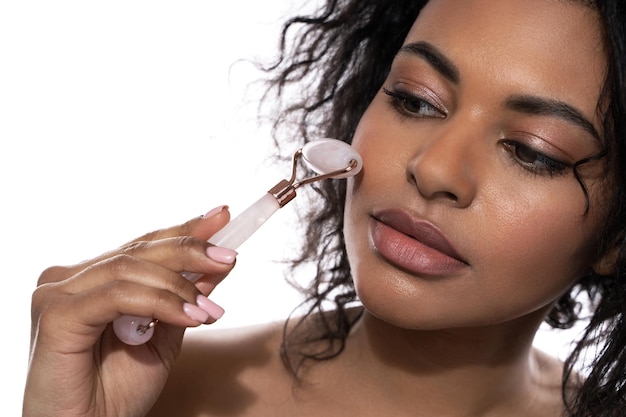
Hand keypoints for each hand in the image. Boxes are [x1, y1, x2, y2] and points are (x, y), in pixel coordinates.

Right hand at [23, 207, 234, 416]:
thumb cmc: (118, 391)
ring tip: (211, 311)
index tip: (224, 216)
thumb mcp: (166, 335)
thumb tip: (220, 263)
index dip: (185, 229)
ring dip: (180, 286)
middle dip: (191, 250)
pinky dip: (159, 303)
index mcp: (94, 279)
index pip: (144, 244)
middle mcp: (71, 278)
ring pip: (130, 268)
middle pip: (139, 249)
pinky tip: (190, 318)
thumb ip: (185, 297)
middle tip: (229, 257)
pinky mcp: (55, 314)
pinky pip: (118, 295)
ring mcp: (58, 292)